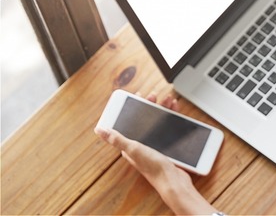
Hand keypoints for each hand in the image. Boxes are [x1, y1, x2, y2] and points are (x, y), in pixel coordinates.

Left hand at [94, 93, 215, 214]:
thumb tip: (99, 130)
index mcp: (132, 145)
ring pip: (159, 122)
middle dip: (150, 106)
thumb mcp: (134, 150)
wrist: (174, 180)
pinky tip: (176, 112)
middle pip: (146, 120)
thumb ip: (117, 139)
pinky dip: (173, 118)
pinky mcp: (169, 146)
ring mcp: (157, 144)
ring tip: (168, 100)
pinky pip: (170, 128)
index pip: (130, 122)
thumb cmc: (153, 167)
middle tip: (154, 96)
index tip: (139, 96)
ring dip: (163, 110)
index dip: (135, 108)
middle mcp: (143, 144)